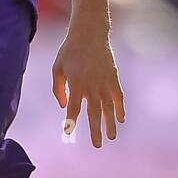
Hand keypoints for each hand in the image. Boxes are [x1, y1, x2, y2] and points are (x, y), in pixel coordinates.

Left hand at [52, 22, 124, 147]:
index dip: (71, 122)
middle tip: (97, 145)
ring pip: (108, 107)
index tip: (69, 134)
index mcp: (76, 83)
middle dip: (95, 130)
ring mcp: (104, 81)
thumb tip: (65, 106)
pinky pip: (118, 96)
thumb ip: (59, 88)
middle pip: (94, 112)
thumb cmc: (69, 51)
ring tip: (111, 137)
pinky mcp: (114, 76)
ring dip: (110, 123)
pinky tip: (121, 119)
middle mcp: (91, 85)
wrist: (89, 32)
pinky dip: (120, 108)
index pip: (74, 109)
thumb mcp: (57, 67)